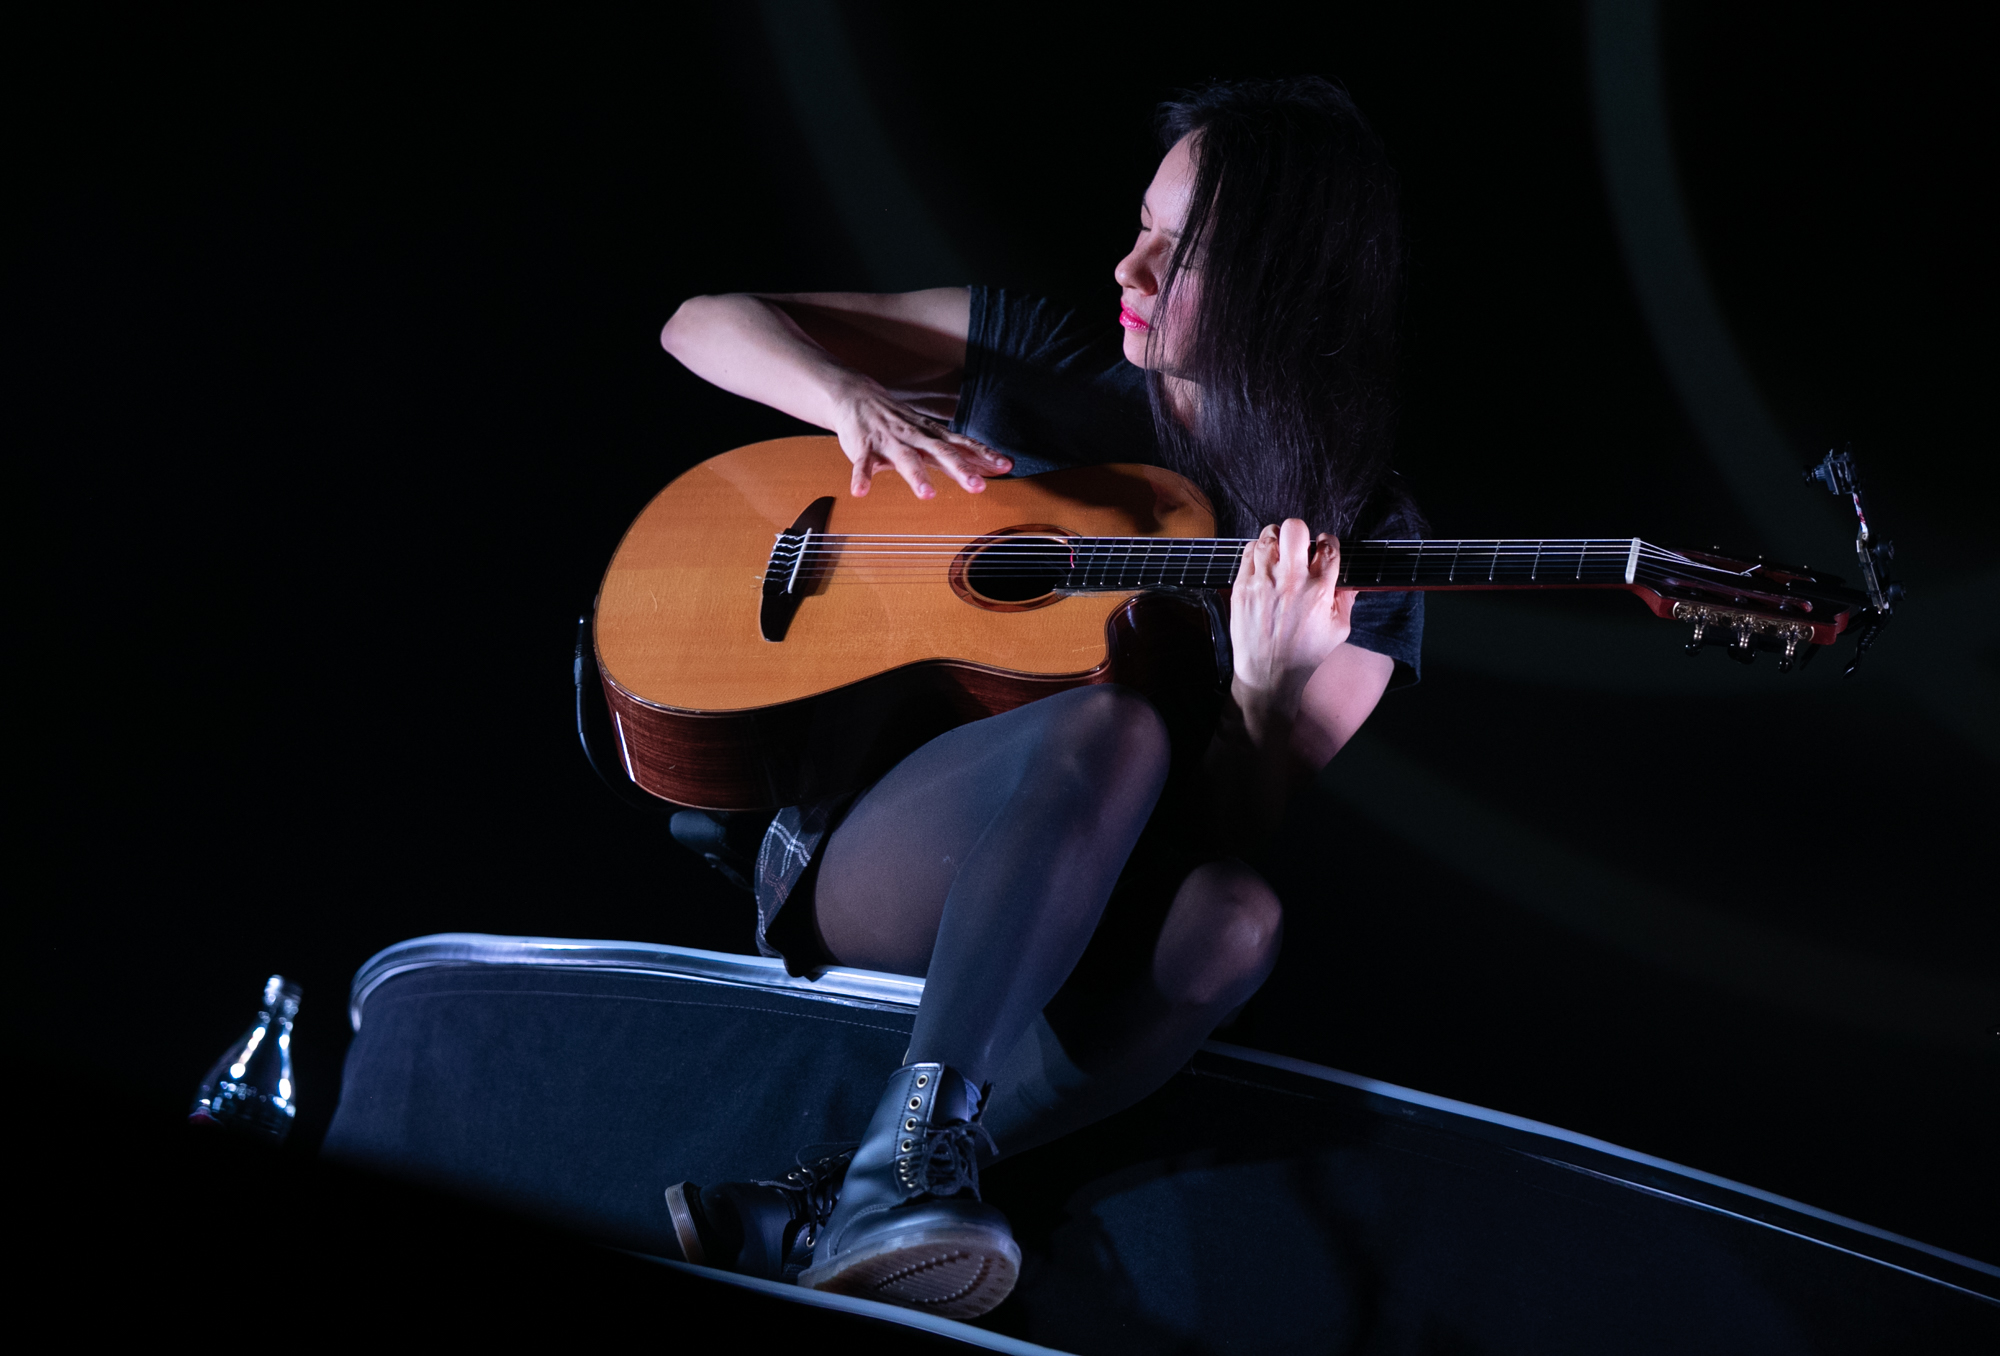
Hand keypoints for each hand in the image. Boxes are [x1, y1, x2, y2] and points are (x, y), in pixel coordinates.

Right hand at [830, 377, 1011, 498]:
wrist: (856, 396)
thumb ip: (960, 453)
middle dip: (961, 469)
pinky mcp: (864, 448)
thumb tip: (995, 466)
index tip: (1006, 466)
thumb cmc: (898, 421)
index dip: (984, 455)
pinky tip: (860, 492)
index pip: (963, 445)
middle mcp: (915, 437)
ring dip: (917, 477)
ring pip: (906, 459)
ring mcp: (889, 442)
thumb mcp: (931, 435)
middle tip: (977, 487)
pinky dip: (861, 478)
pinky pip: (863, 464)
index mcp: (932, 435)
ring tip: (928, 495)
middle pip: (941, 453)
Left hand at [1228, 518, 1353, 725]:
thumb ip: (1346, 600)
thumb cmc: (1305, 654)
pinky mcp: (1243, 587)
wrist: (1269, 673)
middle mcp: (1292, 580)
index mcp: (1320, 589)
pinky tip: (1262, 565)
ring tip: (1277, 554)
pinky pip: (1248, 552)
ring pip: (1268, 536)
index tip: (1321, 550)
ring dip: (1275, 540)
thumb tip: (1350, 580)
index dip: (1326, 542)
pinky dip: (1256, 552)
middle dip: (1298, 533)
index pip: (1328, 546)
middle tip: (1296, 546)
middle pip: (1294, 529)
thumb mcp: (1339, 629)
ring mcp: (1264, 582)